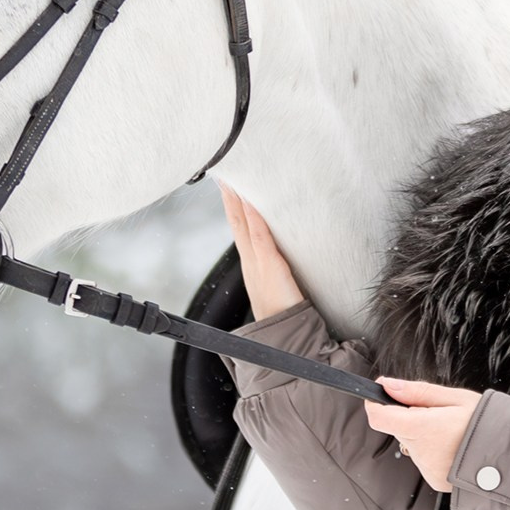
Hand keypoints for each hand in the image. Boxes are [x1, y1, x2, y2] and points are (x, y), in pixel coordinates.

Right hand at [218, 184, 305, 318]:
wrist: (282, 337)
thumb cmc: (284, 312)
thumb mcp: (279, 285)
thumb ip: (278, 267)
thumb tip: (283, 253)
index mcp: (252, 264)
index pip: (240, 229)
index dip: (232, 206)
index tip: (229, 185)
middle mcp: (251, 261)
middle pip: (236, 222)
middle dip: (230, 197)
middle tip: (225, 173)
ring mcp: (258, 263)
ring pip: (243, 226)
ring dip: (237, 200)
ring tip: (233, 179)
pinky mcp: (270, 266)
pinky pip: (260, 237)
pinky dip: (254, 218)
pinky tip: (250, 201)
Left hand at [365, 375, 481, 492]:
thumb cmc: (487, 424)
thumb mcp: (456, 398)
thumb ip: (418, 392)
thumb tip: (388, 385)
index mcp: (422, 427)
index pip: (379, 417)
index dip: (376, 403)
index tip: (383, 394)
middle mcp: (420, 451)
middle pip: (398, 428)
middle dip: (409, 416)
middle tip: (438, 412)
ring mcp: (426, 469)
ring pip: (412, 443)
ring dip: (423, 434)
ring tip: (452, 431)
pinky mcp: (434, 480)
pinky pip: (424, 459)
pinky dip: (433, 450)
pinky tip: (454, 446)